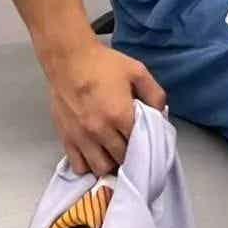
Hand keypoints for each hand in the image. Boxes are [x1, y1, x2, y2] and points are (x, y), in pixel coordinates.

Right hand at [46, 42, 166, 176]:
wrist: (68, 59)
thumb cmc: (104, 64)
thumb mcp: (138, 72)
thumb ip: (155, 94)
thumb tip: (161, 115)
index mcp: (120, 115)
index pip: (139, 145)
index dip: (145, 145)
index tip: (147, 141)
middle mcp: (100, 131)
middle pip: (121, 160)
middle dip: (130, 156)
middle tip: (132, 148)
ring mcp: (81, 137)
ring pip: (100, 168)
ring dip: (110, 164)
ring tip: (114, 154)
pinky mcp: (66, 138)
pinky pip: (78, 166)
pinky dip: (88, 166)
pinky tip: (95, 155)